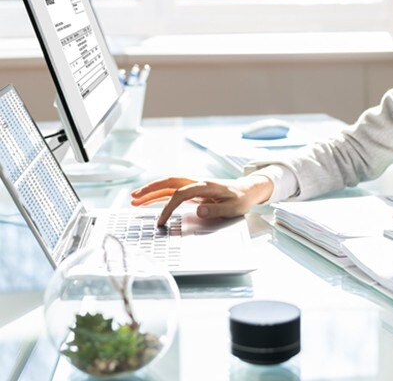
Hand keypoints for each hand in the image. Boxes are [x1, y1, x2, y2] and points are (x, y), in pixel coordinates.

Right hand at [130, 175, 273, 224]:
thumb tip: (198, 211)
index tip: (160, 222)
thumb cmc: (241, 199)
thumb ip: (216, 209)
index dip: (168, 207)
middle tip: (134, 198)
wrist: (247, 190)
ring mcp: (194, 185)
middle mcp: (198, 182)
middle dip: (151, 189)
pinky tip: (149, 200)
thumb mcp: (233, 208)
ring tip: (134, 198)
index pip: (181, 194)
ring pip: (169, 184)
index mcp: (206, 186)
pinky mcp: (193, 190)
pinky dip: (160, 194)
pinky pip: (173, 190)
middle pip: (170, 182)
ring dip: (152, 190)